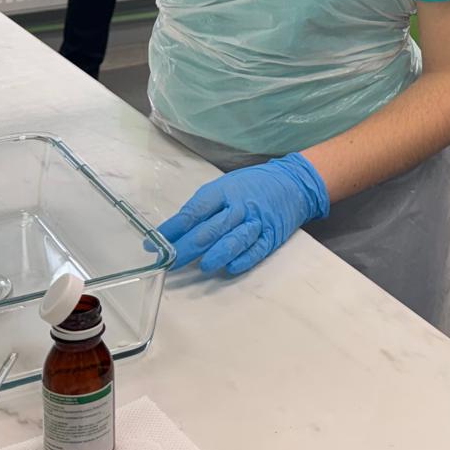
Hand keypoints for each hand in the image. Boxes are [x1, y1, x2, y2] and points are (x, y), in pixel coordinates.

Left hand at [156, 153, 330, 275]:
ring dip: (217, 254)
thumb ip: (202, 208)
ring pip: (235, 239)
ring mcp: (257, 221)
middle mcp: (240, 206)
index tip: (155, 244)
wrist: (294, 182)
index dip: (173, 229)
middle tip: (170, 262)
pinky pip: (258, 250)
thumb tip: (172, 233)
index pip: (194, 212)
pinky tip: (230, 267)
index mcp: (224, 191)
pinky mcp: (272, 236)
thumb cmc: (251, 185)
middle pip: (211, 229)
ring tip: (203, 266)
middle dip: (188, 247)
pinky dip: (244, 259)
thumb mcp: (225, 187)